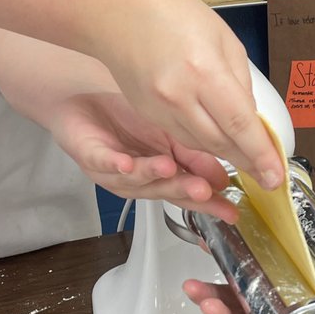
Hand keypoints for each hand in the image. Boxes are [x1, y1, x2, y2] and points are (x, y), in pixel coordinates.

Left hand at [49, 91, 237, 221]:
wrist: (83, 102)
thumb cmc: (125, 120)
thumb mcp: (170, 135)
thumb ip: (194, 156)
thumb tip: (224, 176)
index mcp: (160, 177)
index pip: (189, 194)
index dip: (210, 204)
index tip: (230, 211)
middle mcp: (138, 181)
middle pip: (164, 190)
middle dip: (185, 191)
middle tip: (205, 192)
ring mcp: (114, 173)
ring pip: (136, 179)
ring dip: (153, 174)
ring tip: (170, 167)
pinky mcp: (91, 157)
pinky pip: (104, 162)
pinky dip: (116, 164)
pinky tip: (127, 163)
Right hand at [97, 0, 284, 189]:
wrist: (117, 11)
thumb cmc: (172, 12)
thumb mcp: (224, 40)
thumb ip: (241, 83)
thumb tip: (250, 117)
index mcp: (204, 72)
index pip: (240, 125)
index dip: (261, 155)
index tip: (275, 177)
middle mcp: (180, 97)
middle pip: (221, 144)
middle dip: (247, 162)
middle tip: (267, 174)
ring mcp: (159, 109)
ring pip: (201, 145)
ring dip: (226, 154)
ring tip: (247, 157)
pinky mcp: (148, 114)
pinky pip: (182, 136)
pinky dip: (203, 140)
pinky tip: (216, 137)